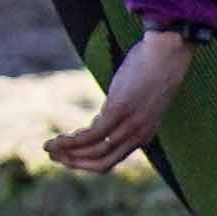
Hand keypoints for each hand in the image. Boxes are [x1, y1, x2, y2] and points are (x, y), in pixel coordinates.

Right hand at [47, 29, 199, 174]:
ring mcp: (129, 125)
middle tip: (53, 156)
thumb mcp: (137, 98)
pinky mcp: (118, 110)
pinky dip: (71, 142)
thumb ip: (119, 112)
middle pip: (102, 163)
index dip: (86, 162)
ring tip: (48, 148)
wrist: (168, 52)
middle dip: (74, 163)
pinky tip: (57, 140)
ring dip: (68, 154)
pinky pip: (91, 135)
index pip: (111, 159)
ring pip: (95, 152)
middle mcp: (138, 136)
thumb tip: (99, 119)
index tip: (67, 154)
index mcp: (144, 134)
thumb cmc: (154, 69)